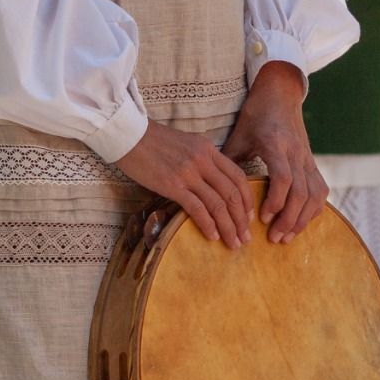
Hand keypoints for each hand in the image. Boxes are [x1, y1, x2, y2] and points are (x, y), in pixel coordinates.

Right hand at [116, 121, 253, 247]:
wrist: (130, 135)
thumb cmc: (155, 141)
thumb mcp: (187, 144)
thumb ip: (202, 160)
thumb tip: (213, 183)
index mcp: (208, 148)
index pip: (238, 176)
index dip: (247, 199)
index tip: (248, 217)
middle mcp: (203, 160)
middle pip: (232, 193)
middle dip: (241, 219)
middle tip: (245, 237)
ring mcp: (188, 172)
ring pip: (218, 203)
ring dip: (229, 226)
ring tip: (234, 243)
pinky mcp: (172, 185)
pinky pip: (197, 208)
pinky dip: (208, 224)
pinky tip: (213, 236)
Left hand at [222, 61, 327, 243]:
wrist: (281, 93)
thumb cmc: (256, 114)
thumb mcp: (239, 134)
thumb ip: (230, 161)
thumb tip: (215, 190)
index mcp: (275, 144)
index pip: (283, 177)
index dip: (275, 201)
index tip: (263, 218)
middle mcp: (295, 152)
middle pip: (301, 192)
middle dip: (289, 219)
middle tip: (274, 238)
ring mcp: (307, 157)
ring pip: (315, 194)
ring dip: (303, 219)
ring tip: (287, 237)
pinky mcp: (313, 161)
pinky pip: (321, 189)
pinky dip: (314, 209)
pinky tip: (301, 222)